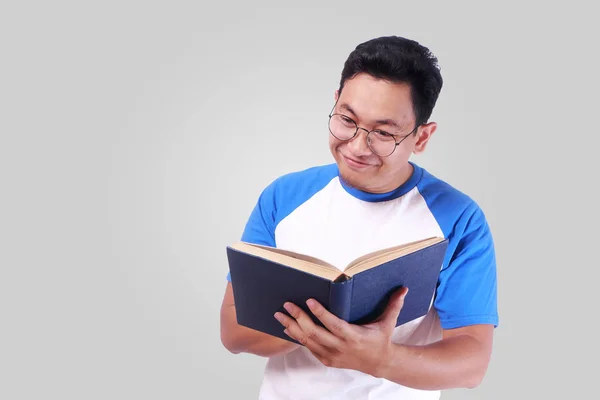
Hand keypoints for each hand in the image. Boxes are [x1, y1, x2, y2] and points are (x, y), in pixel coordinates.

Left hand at [274, 287, 407, 376]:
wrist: (379, 364)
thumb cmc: (381, 338)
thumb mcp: (388, 322)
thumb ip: (394, 304)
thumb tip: (404, 288)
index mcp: (354, 336)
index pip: (333, 324)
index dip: (320, 313)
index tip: (309, 300)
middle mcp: (340, 347)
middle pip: (315, 332)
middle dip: (298, 318)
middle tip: (287, 304)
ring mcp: (332, 355)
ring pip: (307, 341)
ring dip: (292, 327)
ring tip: (280, 314)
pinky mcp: (327, 360)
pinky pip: (308, 347)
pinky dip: (297, 337)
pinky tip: (288, 327)